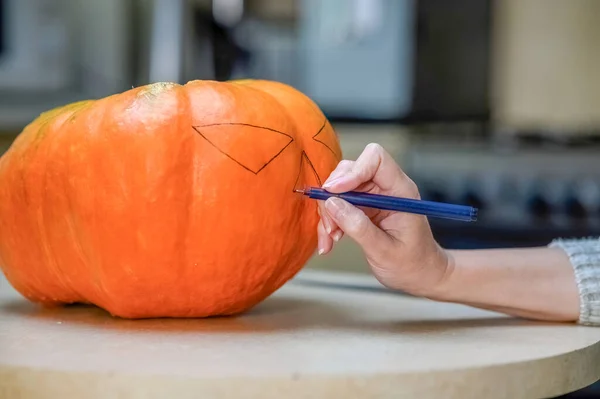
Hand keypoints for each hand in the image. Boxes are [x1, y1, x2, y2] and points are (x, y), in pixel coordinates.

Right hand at [317, 143, 450, 295]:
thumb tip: (332, 204)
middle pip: (350, 170)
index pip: (376, 159)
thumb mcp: (385, 250)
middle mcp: (386, 188)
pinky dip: (330, 221)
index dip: (353, 171)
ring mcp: (373, 196)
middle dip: (333, 195)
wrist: (420, 275)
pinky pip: (338, 204)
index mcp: (400, 190)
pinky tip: (330, 242)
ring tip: (330, 238)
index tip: (334, 192)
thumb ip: (359, 227)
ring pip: (339, 188)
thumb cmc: (412, 264)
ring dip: (328, 212)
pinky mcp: (362, 207)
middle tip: (330, 224)